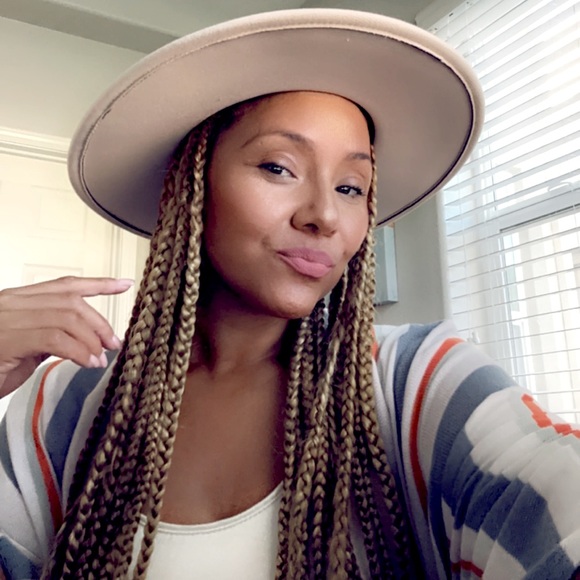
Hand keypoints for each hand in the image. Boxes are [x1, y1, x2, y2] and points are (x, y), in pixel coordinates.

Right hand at [0, 276, 133, 398]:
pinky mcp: (8, 337)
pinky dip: (78, 351)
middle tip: (113, 343)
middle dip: (99, 321)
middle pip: (71, 301)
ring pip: (66, 317)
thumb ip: (51, 335)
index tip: (124, 284)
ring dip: (91, 339)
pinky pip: (55, 338)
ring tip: (100, 358)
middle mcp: (13, 302)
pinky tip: (87, 363)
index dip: (99, 283)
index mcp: (19, 300)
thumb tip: (83, 339)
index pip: (65, 284)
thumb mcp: (26, 348)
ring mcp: (9, 317)